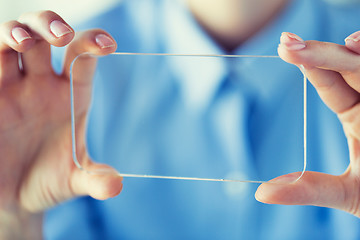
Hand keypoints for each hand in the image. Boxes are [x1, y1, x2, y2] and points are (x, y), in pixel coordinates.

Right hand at [0, 11, 121, 237]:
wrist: (13, 198)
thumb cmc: (48, 182)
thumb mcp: (74, 182)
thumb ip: (95, 180)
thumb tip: (116, 186)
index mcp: (71, 96)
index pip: (82, 58)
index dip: (93, 43)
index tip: (108, 45)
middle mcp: (41, 84)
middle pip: (44, 36)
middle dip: (50, 25)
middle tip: (60, 35)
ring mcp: (10, 87)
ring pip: (9, 41)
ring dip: (14, 32)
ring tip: (21, 40)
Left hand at [255, 31, 359, 216]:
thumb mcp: (348, 193)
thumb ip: (309, 189)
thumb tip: (262, 193)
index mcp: (356, 115)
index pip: (329, 84)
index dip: (310, 65)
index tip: (284, 48)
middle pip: (349, 68)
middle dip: (323, 53)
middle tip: (289, 43)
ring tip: (348, 43)